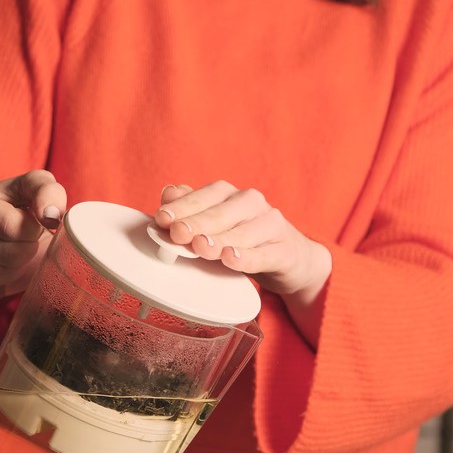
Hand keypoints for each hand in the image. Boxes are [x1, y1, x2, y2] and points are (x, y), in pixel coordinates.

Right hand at [0, 170, 66, 303]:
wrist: (12, 235)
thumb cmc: (21, 206)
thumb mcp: (36, 187)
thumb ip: (47, 191)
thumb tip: (51, 215)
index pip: (9, 226)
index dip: (32, 230)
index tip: (33, 225)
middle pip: (5, 254)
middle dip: (27, 251)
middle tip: (28, 243)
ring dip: (16, 269)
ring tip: (17, 256)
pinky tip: (3, 275)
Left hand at [155, 181, 331, 341]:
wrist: (290, 258)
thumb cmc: (242, 239)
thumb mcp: (214, 225)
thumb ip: (191, 210)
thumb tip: (168, 194)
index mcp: (230, 195)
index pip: (205, 196)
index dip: (182, 206)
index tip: (162, 218)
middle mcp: (251, 204)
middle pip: (221, 212)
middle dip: (197, 222)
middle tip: (178, 232)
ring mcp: (271, 225)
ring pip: (242, 232)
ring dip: (219, 240)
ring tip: (200, 246)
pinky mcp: (285, 251)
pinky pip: (264, 254)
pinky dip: (247, 257)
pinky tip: (231, 257)